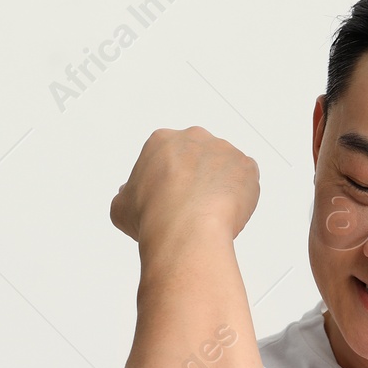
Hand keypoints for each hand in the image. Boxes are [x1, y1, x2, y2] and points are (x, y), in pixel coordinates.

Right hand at [110, 126, 259, 251]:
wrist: (185, 230)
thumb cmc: (152, 217)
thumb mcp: (121, 207)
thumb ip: (126, 196)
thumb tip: (128, 195)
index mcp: (161, 140)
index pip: (168, 157)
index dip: (169, 180)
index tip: (169, 199)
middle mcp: (194, 137)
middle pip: (198, 157)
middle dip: (196, 178)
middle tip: (191, 206)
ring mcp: (223, 149)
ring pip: (224, 168)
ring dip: (219, 187)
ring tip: (209, 214)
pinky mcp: (247, 165)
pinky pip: (246, 180)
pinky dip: (240, 197)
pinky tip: (227, 214)